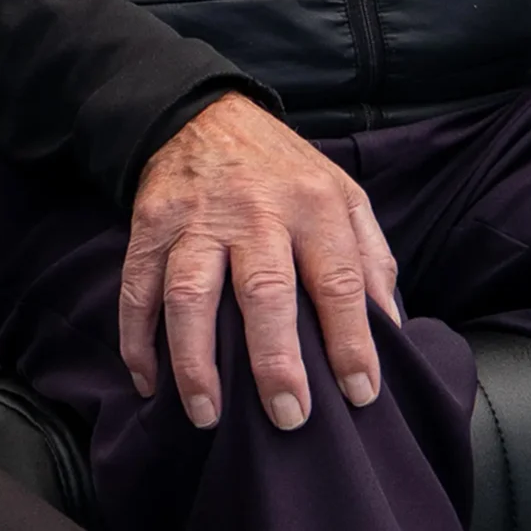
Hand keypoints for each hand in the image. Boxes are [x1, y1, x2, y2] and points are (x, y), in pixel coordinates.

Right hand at [119, 92, 399, 432]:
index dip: (352, 341)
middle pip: (263, 290)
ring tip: (208, 415)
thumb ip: (370, 258)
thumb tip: (393, 329)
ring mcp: (196, 219)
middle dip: (274, 358)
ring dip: (196, 359)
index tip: (360, 394)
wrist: (202, 114)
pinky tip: (148, 381)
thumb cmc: (282, 169)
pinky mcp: (150, 226)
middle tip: (287, 416)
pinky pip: (137, 288)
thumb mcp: (343, 193)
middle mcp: (254, 211)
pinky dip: (136, 338)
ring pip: (191, 294)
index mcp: (312, 204)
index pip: (337, 280)